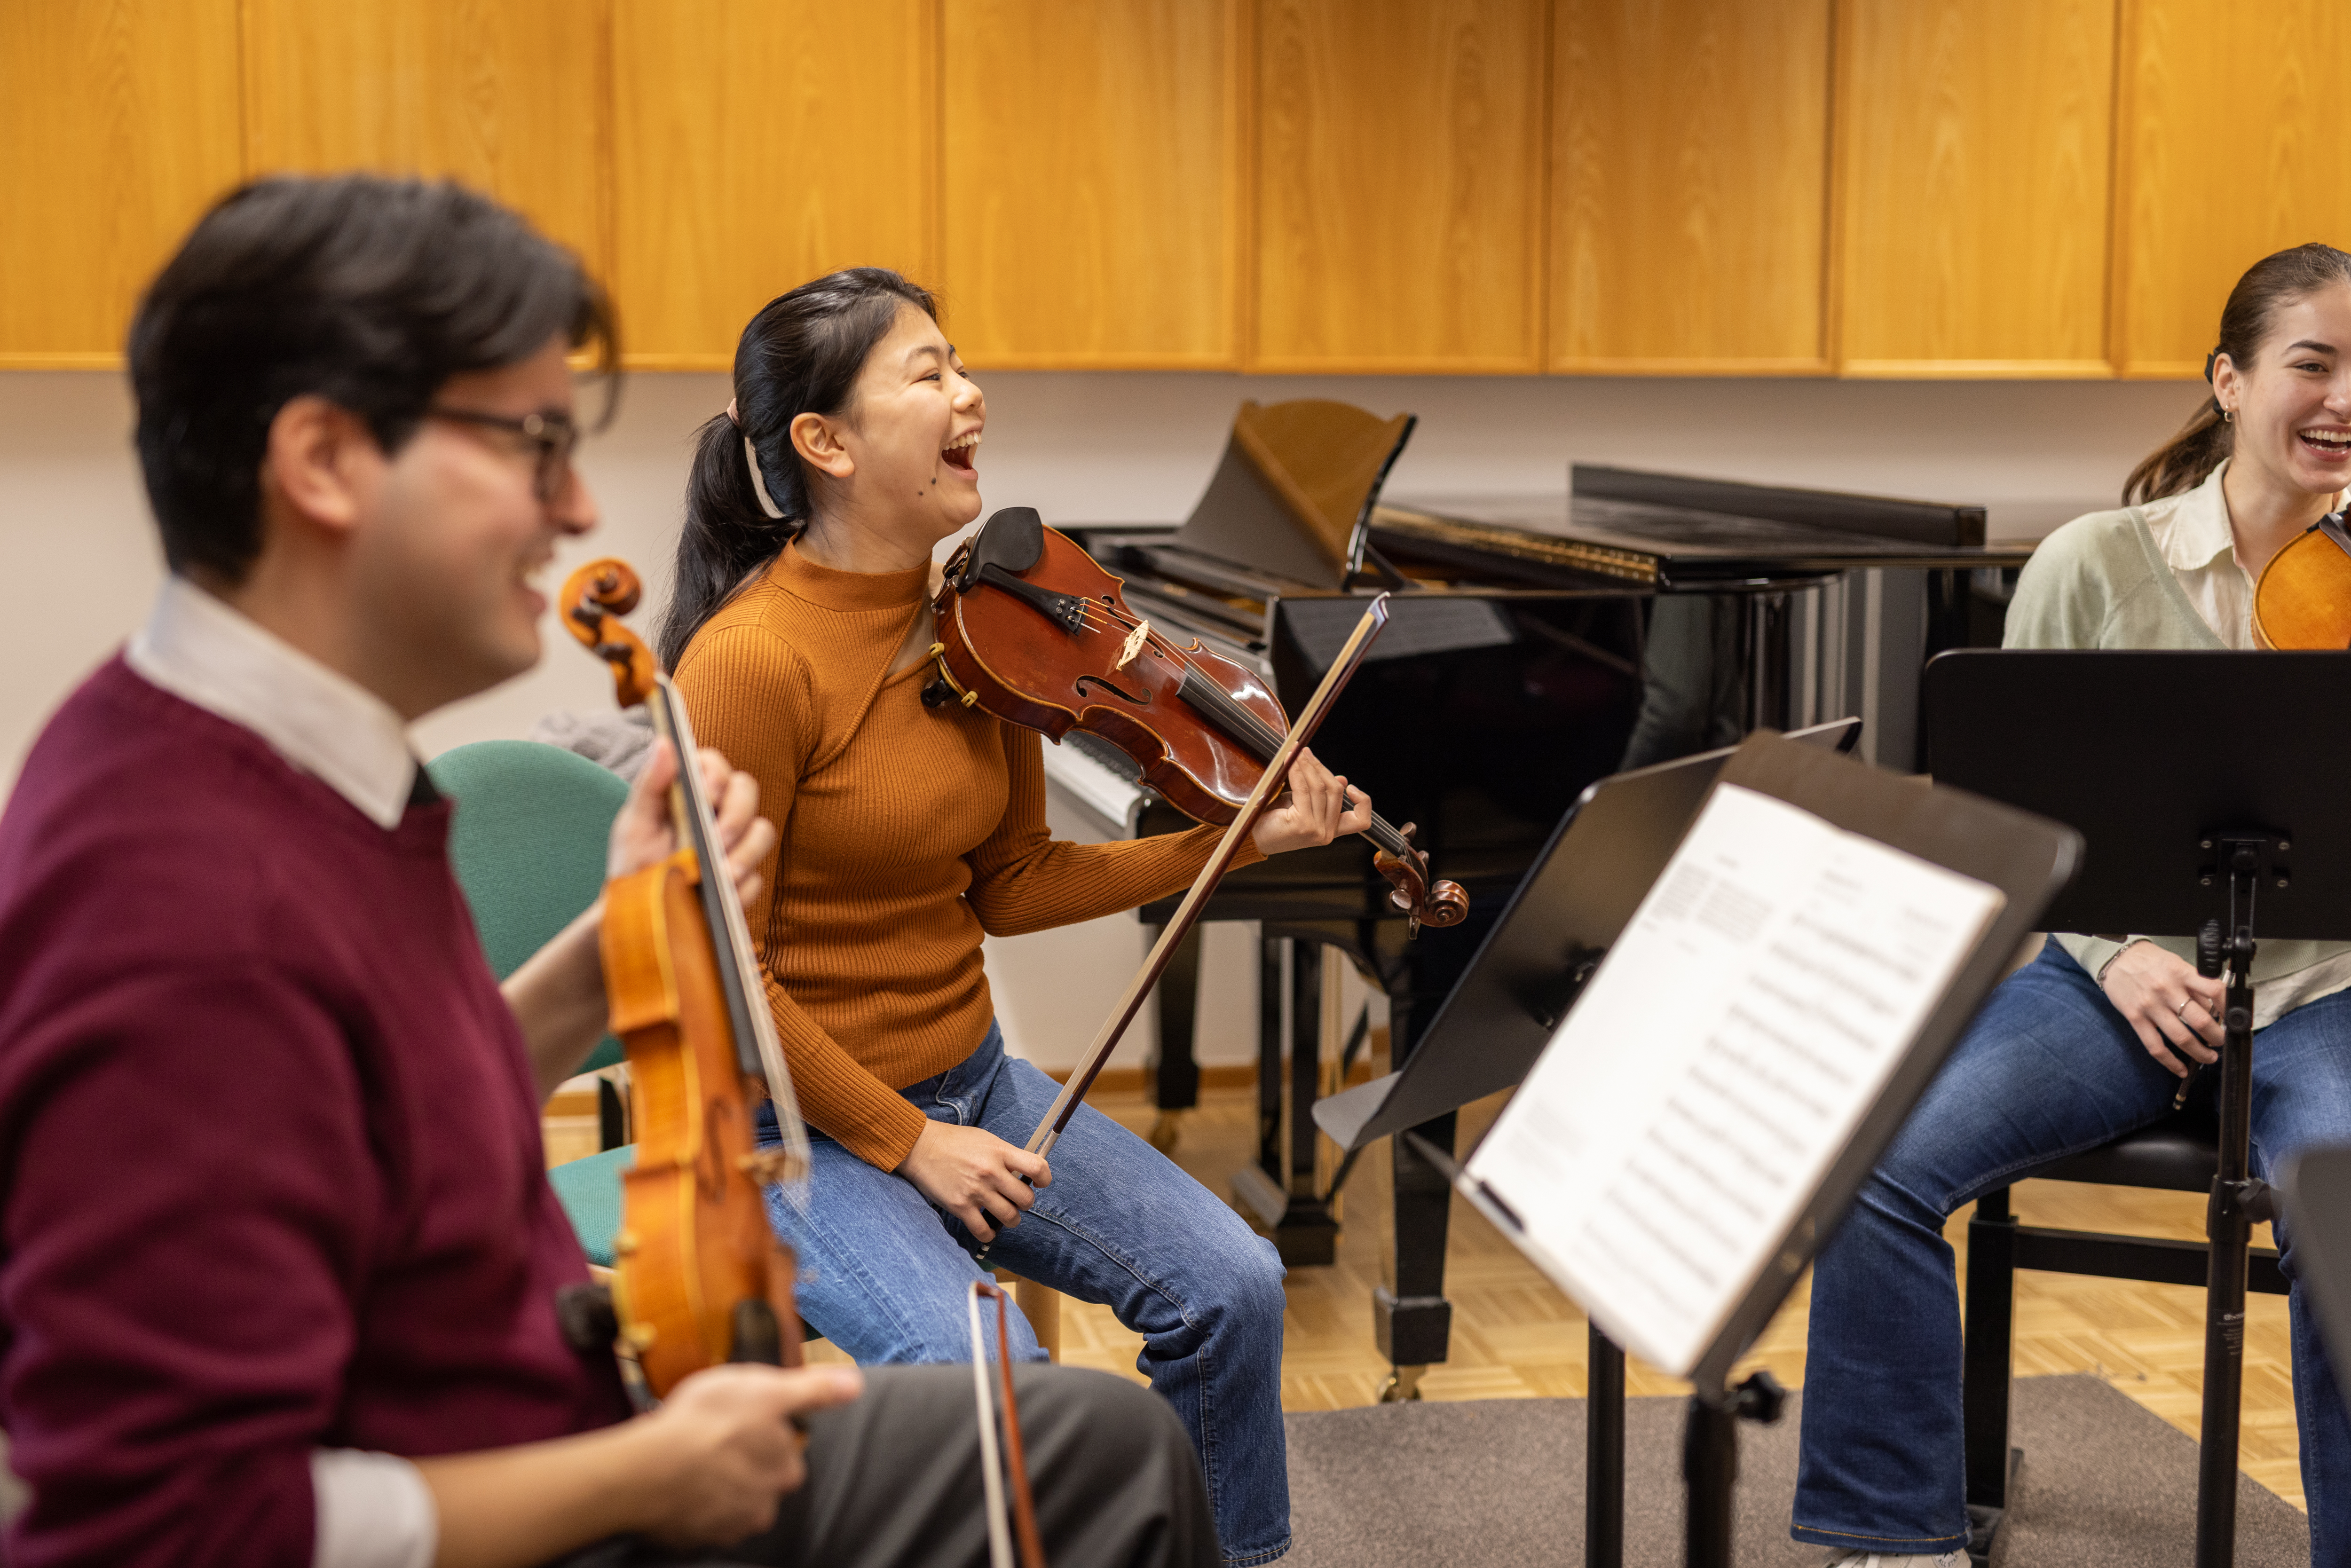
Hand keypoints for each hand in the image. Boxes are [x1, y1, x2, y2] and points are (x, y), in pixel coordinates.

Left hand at [608, 739, 778, 907]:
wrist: (639, 916)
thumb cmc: (634, 861)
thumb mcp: (635, 823)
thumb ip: (650, 783)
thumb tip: (664, 743)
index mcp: (692, 790)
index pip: (715, 765)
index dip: (717, 775)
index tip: (706, 796)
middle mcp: (719, 811)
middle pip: (748, 792)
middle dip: (736, 816)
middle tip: (717, 840)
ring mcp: (736, 844)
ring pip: (763, 832)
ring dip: (746, 853)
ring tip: (721, 875)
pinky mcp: (744, 878)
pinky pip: (757, 879)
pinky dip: (741, 889)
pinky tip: (721, 898)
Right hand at [633, 1363, 863, 1547]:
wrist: (648, 1469)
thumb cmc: (707, 1421)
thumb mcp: (766, 1388)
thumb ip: (812, 1391)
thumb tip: (855, 1386)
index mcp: (784, 1471)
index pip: (785, 1454)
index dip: (764, 1434)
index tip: (740, 1423)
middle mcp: (763, 1507)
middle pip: (760, 1483)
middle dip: (743, 1465)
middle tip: (714, 1441)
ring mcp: (727, 1527)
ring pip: (731, 1502)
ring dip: (717, 1485)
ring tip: (692, 1460)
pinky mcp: (694, 1539)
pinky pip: (699, 1519)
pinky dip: (691, 1503)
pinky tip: (678, 1482)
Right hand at [897, 1121, 1050, 1242]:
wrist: (921, 1147)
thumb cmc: (955, 1141)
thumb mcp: (986, 1139)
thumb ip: (1006, 1155)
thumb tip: (1026, 1171)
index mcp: (999, 1151)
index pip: (1037, 1167)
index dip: (1044, 1178)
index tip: (1040, 1182)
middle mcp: (991, 1172)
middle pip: (1026, 1199)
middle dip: (1025, 1203)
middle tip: (1017, 1200)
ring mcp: (976, 1191)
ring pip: (1010, 1217)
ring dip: (1012, 1219)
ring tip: (1006, 1214)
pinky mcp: (960, 1206)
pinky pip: (984, 1230)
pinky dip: (989, 1233)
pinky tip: (988, 1228)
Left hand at [1250, 748, 1374, 855]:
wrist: (1252, 838)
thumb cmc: (1274, 821)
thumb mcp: (1303, 805)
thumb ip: (1322, 795)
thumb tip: (1342, 780)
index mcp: (1332, 831)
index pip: (1360, 821)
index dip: (1363, 802)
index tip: (1349, 786)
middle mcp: (1327, 834)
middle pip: (1336, 792)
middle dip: (1321, 768)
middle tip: (1306, 753)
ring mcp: (1316, 830)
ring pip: (1320, 787)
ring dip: (1308, 765)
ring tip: (1297, 753)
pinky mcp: (1303, 824)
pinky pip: (1304, 788)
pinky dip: (1297, 770)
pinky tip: (1289, 761)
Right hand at [2098, 941, 2224, 1077]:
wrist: (2116, 958)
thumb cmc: (2149, 961)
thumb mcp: (2176, 965)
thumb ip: (2194, 986)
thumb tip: (2213, 1010)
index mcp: (2181, 973)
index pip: (2214, 991)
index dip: (2229, 1008)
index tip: (2233, 1019)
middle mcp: (2167, 990)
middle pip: (2201, 1021)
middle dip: (2217, 1037)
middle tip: (2220, 1041)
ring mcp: (2150, 1006)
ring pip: (2181, 1038)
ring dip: (2200, 1053)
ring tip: (2209, 1057)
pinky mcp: (2135, 1018)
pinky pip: (2155, 1046)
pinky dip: (2171, 1062)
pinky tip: (2181, 1069)